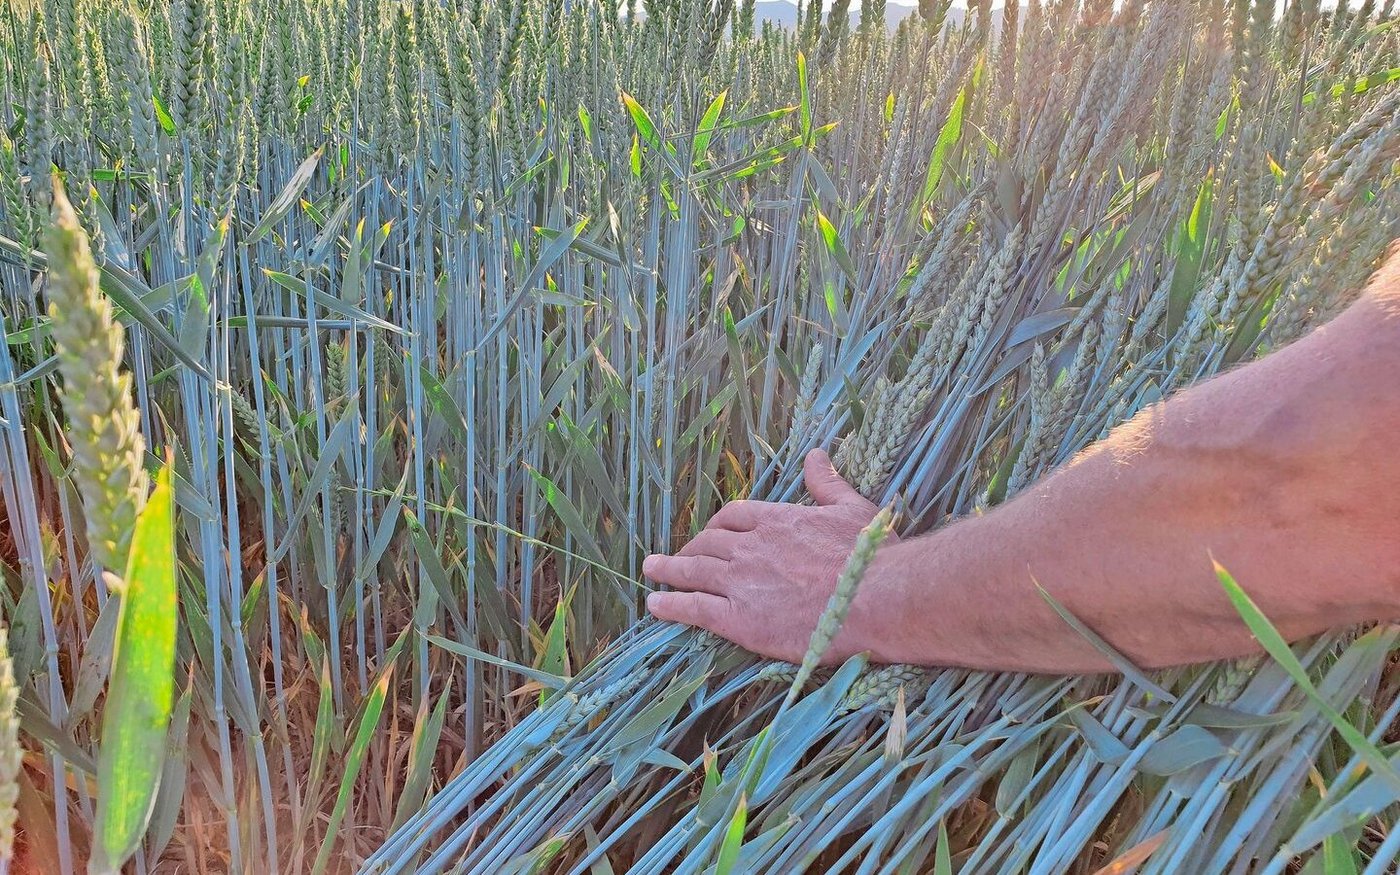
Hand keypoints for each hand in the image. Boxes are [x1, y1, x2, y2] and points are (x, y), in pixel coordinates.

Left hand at [644, 449, 895, 662]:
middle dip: (690, 548)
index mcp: (776, 520)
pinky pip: (695, 608)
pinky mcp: (738, 619)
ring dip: (669, 570)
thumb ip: (827, 483)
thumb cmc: (868, 555)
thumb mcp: (851, 509)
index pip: (734, 517)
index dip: (718, 527)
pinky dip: (671, 606)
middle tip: (679, 555)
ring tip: (652, 570)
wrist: (872, 599)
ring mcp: (741, 582)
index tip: (712, 534)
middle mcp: (751, 547)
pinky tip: (656, 606)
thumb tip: (816, 454)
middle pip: (708, 543)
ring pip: (693, 571)